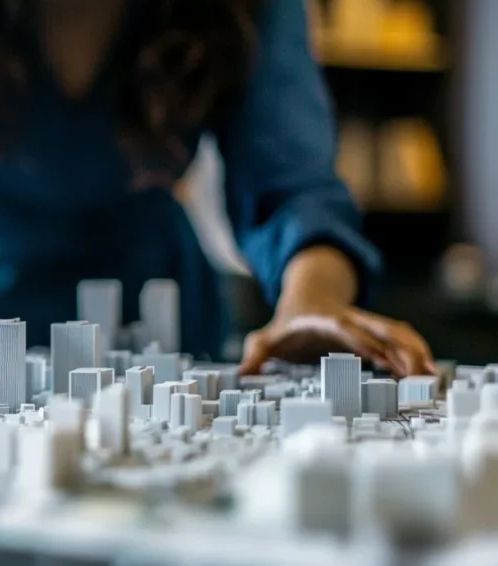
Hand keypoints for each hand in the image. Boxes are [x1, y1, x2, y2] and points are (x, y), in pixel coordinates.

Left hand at [237, 305, 433, 376]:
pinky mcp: (376, 331)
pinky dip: (416, 351)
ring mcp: (366, 323)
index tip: (376, 357)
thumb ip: (256, 352)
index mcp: (322, 320)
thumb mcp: (268, 337)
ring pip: (396, 332)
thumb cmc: (289, 324)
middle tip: (416, 373)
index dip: (360, 340)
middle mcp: (349, 319)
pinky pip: (401, 338)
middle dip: (400, 348)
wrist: (308, 296)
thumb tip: (242, 372)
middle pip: (379, 328)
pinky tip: (429, 370)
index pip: (343, 327)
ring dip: (414, 351)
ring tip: (430, 376)